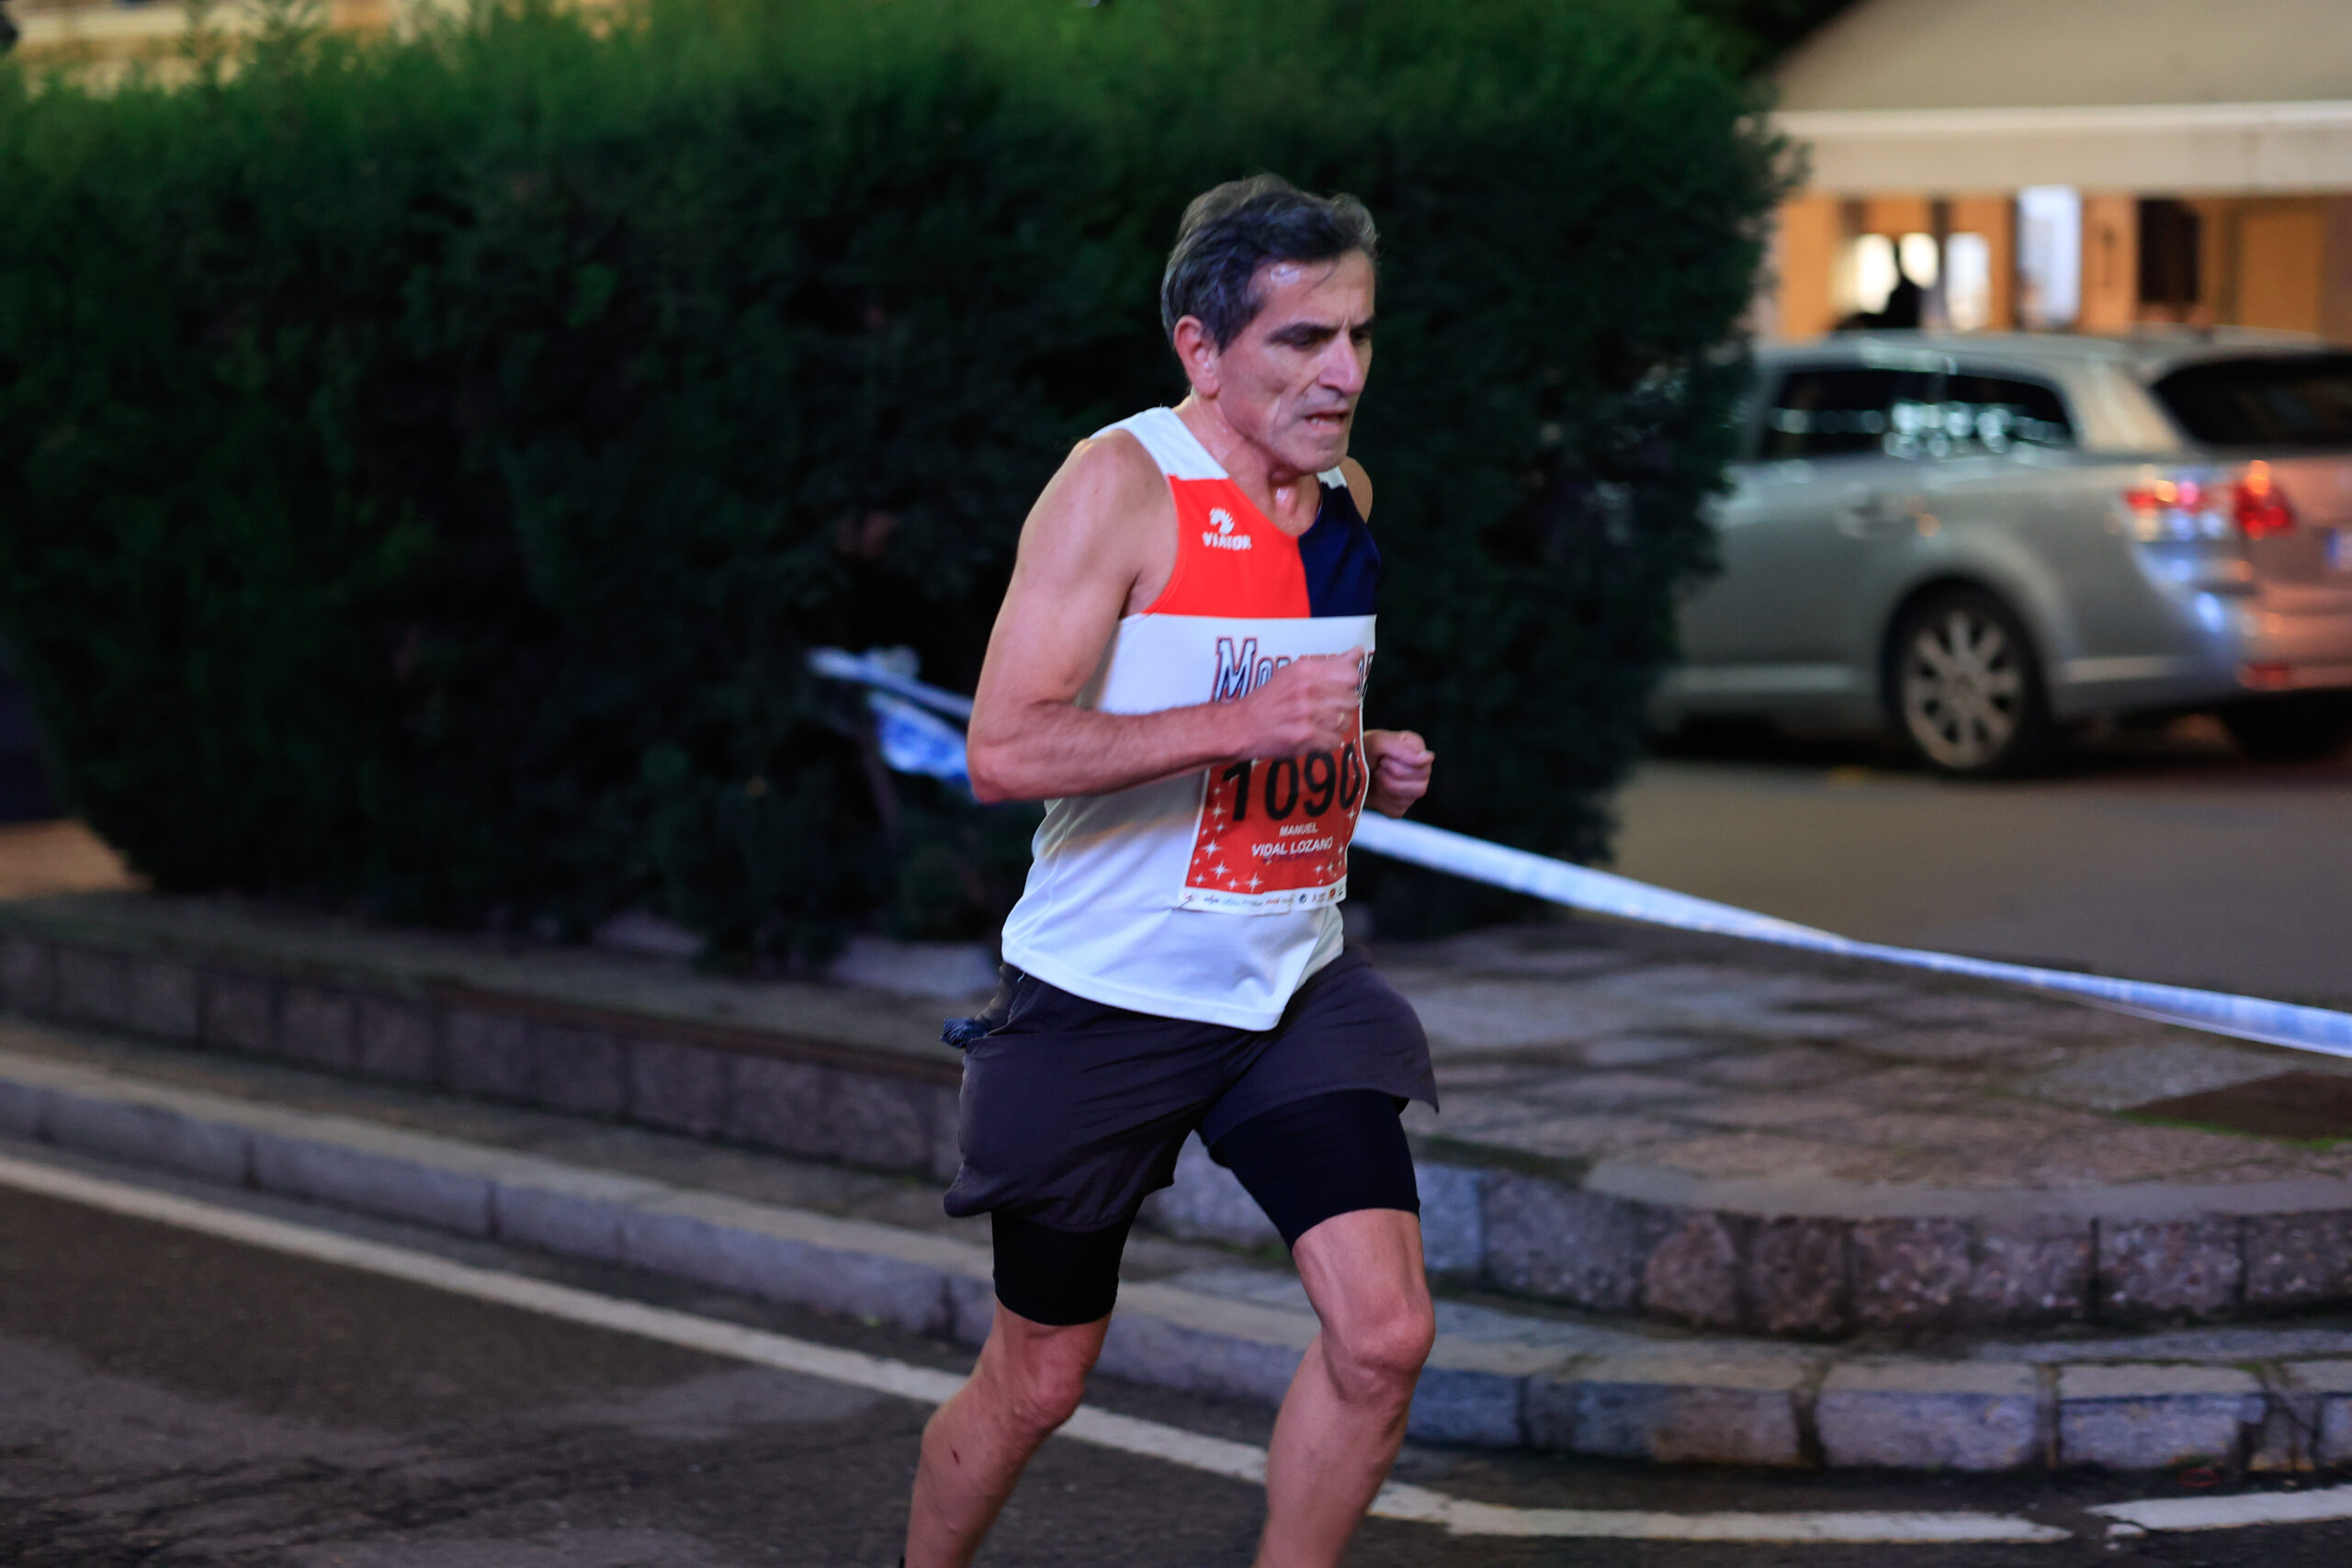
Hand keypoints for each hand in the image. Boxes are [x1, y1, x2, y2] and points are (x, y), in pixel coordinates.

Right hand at [1230, 652, 1363, 758]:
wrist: (1241, 727)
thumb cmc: (1269, 699)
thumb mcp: (1294, 673)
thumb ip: (1328, 663)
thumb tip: (1358, 652)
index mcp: (1305, 669)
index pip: (1350, 674)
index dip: (1348, 684)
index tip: (1339, 689)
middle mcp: (1308, 689)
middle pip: (1351, 699)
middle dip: (1342, 706)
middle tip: (1325, 709)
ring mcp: (1308, 714)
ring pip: (1345, 721)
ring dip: (1335, 725)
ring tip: (1319, 724)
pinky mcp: (1306, 737)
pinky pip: (1335, 741)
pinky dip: (1327, 742)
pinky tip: (1314, 737)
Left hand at [1362, 728, 1432, 816]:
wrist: (1341, 772)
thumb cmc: (1358, 751)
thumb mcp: (1375, 742)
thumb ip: (1401, 748)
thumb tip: (1429, 757)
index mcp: (1415, 748)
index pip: (1423, 762)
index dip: (1401, 761)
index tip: (1384, 757)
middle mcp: (1418, 768)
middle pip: (1421, 781)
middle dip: (1394, 774)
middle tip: (1378, 767)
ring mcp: (1410, 789)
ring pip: (1414, 795)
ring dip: (1389, 786)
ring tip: (1376, 777)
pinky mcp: (1399, 806)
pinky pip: (1398, 808)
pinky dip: (1383, 801)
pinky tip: (1375, 790)